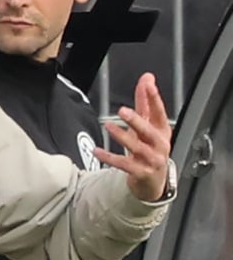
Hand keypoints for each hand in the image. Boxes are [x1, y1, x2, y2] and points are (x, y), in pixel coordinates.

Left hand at [94, 72, 172, 201]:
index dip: (154, 98)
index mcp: (162, 130)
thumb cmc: (150, 149)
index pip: (159, 112)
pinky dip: (109, 157)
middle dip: (137, 120)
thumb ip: (146, 102)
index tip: (148, 85)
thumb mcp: (149, 125)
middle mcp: (159, 144)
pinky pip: (123, 164)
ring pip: (136, 147)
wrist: (153, 182)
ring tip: (108, 126)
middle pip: (149, 131)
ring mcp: (151, 159)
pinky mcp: (140, 172)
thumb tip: (147, 78)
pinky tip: (97, 150)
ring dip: (122, 136)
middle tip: (123, 110)